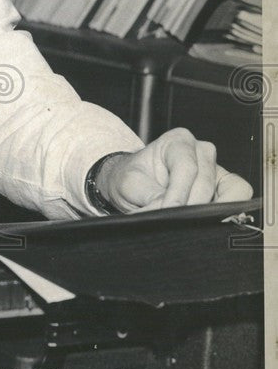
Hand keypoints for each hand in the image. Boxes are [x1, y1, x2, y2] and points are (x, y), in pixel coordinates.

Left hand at [95, 128, 253, 212]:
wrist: (135, 185)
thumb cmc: (133, 179)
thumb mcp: (131, 184)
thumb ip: (150, 196)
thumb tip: (167, 212)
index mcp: (177, 141)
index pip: (186, 168)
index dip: (178, 195)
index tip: (167, 213)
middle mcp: (202, 151)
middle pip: (207, 184)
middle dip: (190, 208)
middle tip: (174, 226)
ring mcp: (216, 170)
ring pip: (230, 192)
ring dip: (211, 214)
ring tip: (189, 227)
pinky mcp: (225, 189)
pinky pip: (238, 202)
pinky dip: (225, 216)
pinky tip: (205, 227)